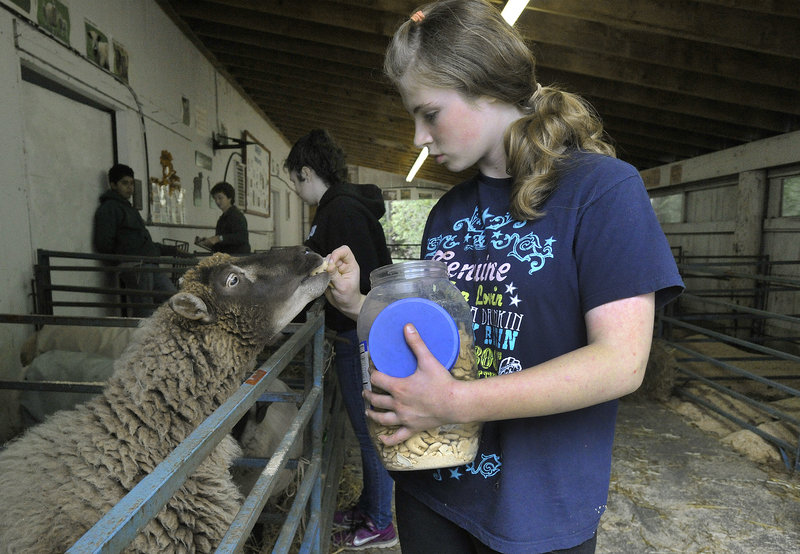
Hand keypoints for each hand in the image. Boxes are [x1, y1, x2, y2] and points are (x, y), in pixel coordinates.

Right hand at [323, 245, 363, 319]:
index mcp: (350, 265)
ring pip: (325, 261)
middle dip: (327, 262)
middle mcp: (342, 265)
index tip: (331, 262)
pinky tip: (319, 278)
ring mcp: (334, 269)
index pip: (344, 251)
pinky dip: (318, 272)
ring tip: (323, 277)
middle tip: (325, 272)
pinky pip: (320, 269)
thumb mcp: (343, 287)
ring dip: (322, 267)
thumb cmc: (349, 297)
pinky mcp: (327, 274)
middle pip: (333, 255)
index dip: (337, 253)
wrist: (345, 305)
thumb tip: (329, 265)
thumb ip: (335, 275)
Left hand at [365, 323, 461, 444]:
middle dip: (368, 394)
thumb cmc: (441, 382)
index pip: (377, 380)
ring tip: (368, 411)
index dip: (372, 374)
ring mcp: (404, 418)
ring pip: (382, 419)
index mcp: (398, 387)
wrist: (455, 403)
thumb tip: (407, 326)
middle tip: (366, 391)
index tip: (372, 370)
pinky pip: (397, 437)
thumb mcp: (428, 360)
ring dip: (373, 414)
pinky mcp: (412, 428)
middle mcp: (397, 404)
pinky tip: (382, 440)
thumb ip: (416, 343)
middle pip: (376, 400)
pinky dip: (388, 439)